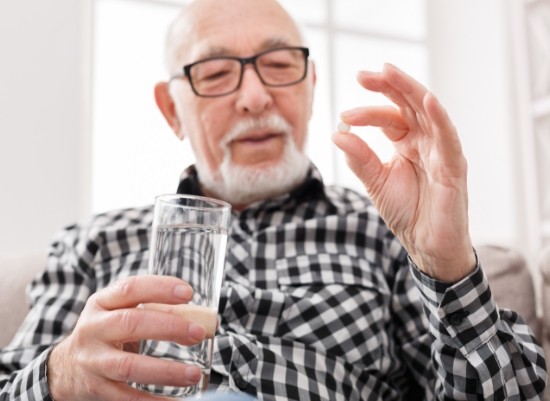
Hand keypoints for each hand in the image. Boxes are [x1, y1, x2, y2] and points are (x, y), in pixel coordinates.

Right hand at [47, 276, 207, 400]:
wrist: (65, 367)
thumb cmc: (107, 333)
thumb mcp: (119, 312)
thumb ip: (154, 310)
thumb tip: (202, 317)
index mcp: (102, 303)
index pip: (130, 289)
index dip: (159, 288)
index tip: (188, 293)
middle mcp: (94, 329)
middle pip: (131, 323)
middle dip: (169, 327)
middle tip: (198, 333)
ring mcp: (93, 360)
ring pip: (128, 366)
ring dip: (165, 371)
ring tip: (194, 374)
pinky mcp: (96, 388)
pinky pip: (126, 398)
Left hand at [332, 63, 475, 281]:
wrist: (426, 246)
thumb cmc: (407, 213)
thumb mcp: (376, 182)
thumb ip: (360, 159)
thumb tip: (337, 133)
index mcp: (407, 143)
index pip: (389, 118)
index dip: (367, 113)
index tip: (343, 117)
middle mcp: (426, 142)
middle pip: (409, 105)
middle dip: (388, 86)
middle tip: (363, 75)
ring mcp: (441, 151)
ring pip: (428, 112)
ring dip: (409, 91)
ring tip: (389, 73)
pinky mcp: (454, 166)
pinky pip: (448, 138)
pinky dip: (439, 118)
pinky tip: (426, 100)